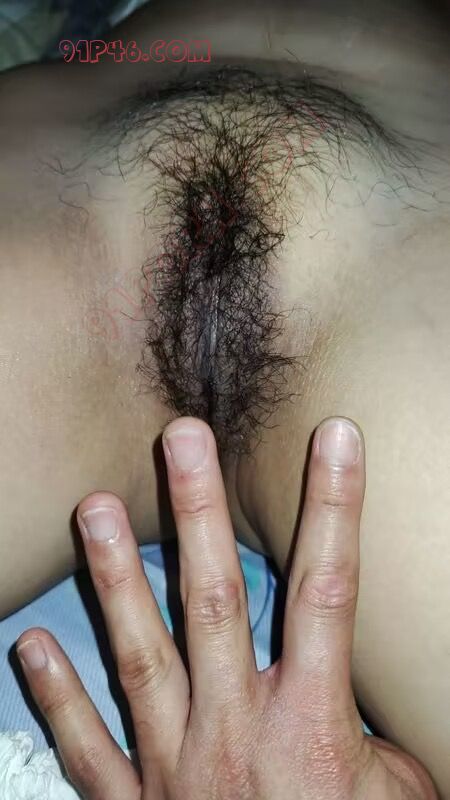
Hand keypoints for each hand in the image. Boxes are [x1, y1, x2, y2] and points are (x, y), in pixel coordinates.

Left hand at [17, 416, 435, 798]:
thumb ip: (373, 742)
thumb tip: (354, 699)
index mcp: (312, 726)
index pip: (329, 590)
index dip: (336, 507)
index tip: (337, 438)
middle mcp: (236, 733)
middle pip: (215, 601)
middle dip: (198, 512)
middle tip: (181, 438)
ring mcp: (175, 769)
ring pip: (140, 656)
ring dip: (112, 579)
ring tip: (89, 508)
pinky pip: (88, 749)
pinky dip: (57, 698)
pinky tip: (31, 646)